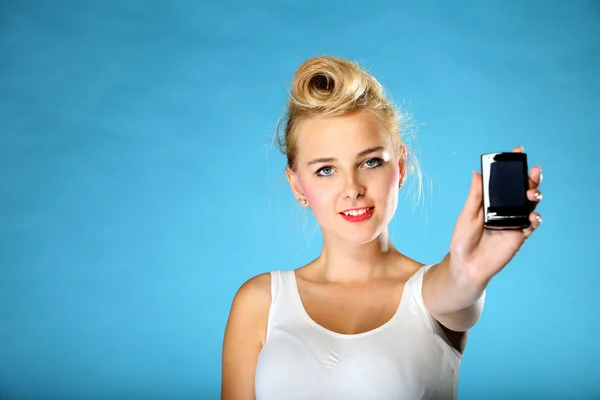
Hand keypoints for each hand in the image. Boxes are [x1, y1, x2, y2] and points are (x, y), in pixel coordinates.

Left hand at [448, 146, 542, 283]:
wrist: (466, 265)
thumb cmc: (463, 239)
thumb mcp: (467, 214)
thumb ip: (475, 195)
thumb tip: (476, 172)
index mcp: (492, 201)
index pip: (505, 181)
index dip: (513, 167)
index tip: (518, 151)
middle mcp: (506, 208)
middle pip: (523, 189)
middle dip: (531, 178)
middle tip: (534, 171)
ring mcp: (514, 221)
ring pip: (530, 204)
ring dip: (534, 195)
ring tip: (531, 193)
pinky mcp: (519, 236)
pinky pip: (531, 224)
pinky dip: (534, 218)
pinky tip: (532, 214)